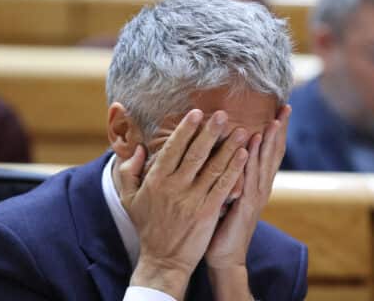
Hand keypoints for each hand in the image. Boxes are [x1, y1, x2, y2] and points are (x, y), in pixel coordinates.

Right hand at [116, 109, 249, 299]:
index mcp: (156, 180)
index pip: (173, 149)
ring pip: (213, 168)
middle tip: (222, 114)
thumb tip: (138, 148)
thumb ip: (129, 171)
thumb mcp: (129, 198)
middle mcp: (174, 187)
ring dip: (228, 148)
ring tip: (241, 130)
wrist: (163, 260)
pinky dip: (234, 170)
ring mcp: (192, 200)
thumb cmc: (147, 226)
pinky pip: (223, 186)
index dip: (185, 130)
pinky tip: (244, 156)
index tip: (196, 113)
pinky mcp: (208, 212)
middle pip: (195, 154)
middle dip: (210, 132)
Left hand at [205, 105, 290, 299]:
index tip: (280, 111)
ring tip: (275, 119)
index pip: (269, 153)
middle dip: (280, 130)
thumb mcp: (229, 196)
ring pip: (265, 163)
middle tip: (285, 107)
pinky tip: (254, 141)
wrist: (224, 257)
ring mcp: (255, 197)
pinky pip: (250, 176)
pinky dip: (253, 157)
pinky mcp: (245, 205)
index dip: (276, 132)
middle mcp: (261, 188)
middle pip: (273, 154)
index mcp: (257, 185)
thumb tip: (224, 152)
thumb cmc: (222, 226)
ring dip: (270, 140)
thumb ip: (231, 176)